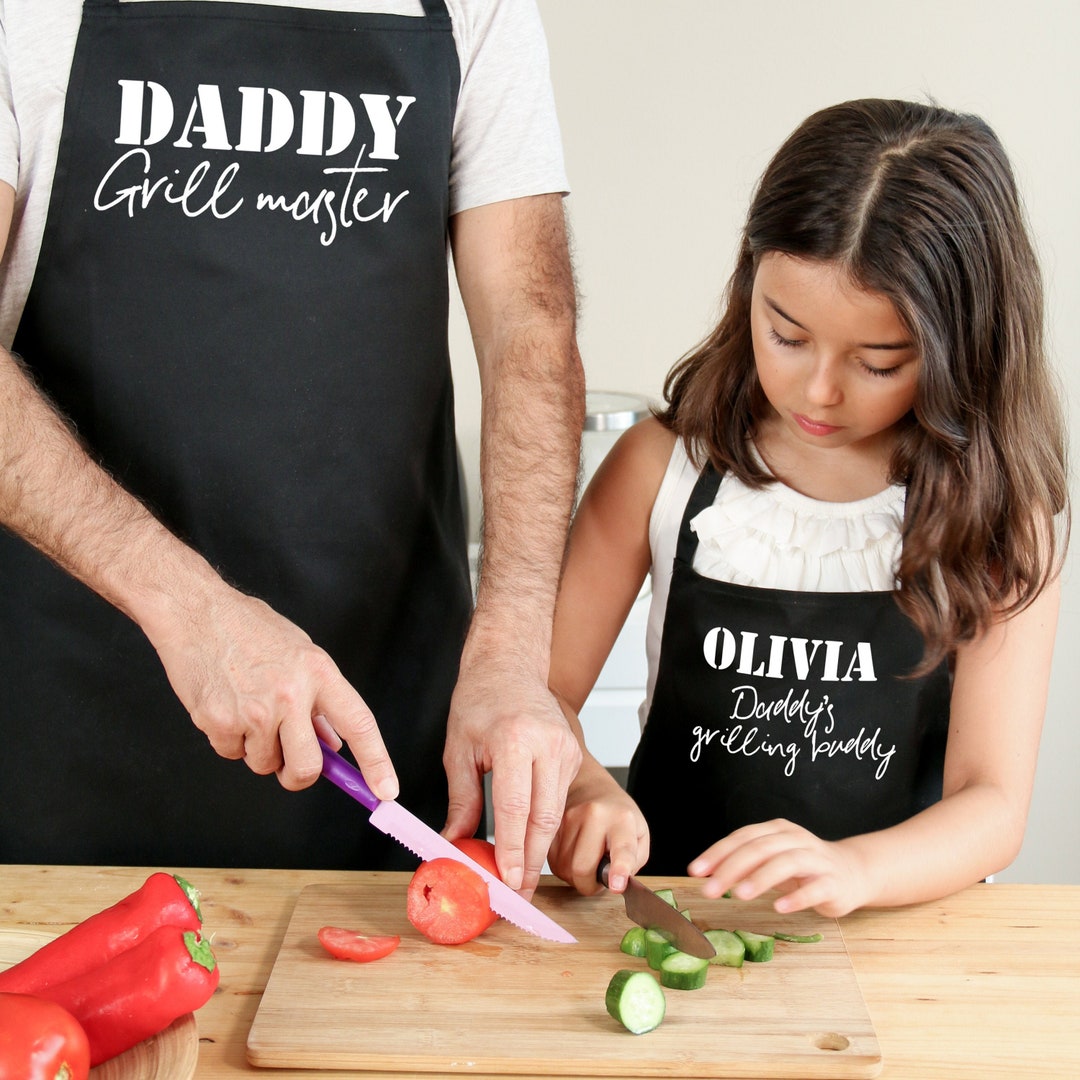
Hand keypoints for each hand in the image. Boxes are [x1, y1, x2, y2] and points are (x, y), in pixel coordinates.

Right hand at [149, 579, 397, 797]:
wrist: (196, 611)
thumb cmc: (248, 627)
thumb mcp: (299, 652)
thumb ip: (319, 698)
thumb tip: (332, 742)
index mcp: (319, 673)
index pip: (359, 724)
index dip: (376, 762)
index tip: (385, 790)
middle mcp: (291, 695)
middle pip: (307, 768)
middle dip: (298, 775)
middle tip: (289, 762)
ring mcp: (255, 711)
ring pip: (264, 764)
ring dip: (258, 749)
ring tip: (247, 708)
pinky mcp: (219, 722)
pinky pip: (231, 754)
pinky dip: (229, 740)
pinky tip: (226, 705)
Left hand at [442, 662, 581, 894]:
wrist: (509, 667)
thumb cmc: (480, 701)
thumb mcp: (459, 749)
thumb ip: (461, 799)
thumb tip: (454, 842)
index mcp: (515, 740)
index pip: (515, 808)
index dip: (512, 850)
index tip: (507, 882)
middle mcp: (548, 745)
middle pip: (543, 817)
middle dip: (531, 861)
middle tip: (519, 894)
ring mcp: (565, 749)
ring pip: (555, 813)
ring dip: (539, 848)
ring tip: (523, 878)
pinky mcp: (573, 753)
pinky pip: (559, 799)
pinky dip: (545, 826)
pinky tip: (531, 845)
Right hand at [546, 760, 648, 895]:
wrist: (590, 787)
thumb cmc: (617, 816)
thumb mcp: (639, 835)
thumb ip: (633, 863)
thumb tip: (615, 883)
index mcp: (621, 820)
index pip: (622, 848)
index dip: (619, 868)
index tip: (616, 884)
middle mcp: (593, 815)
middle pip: (582, 868)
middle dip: (589, 885)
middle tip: (598, 878)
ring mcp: (568, 817)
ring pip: (564, 869)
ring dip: (575, 876)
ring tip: (586, 860)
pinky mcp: (550, 823)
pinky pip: (552, 862)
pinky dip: (563, 867)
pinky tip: (572, 854)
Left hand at [687, 819, 868, 917]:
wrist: (853, 872)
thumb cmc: (803, 867)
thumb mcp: (772, 859)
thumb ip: (745, 863)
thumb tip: (706, 875)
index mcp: (777, 830)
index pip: (742, 837)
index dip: (717, 853)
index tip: (695, 871)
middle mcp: (796, 840)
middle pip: (760, 848)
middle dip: (731, 868)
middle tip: (709, 890)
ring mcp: (817, 860)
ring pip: (786, 863)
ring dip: (760, 878)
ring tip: (740, 895)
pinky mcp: (834, 883)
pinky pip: (815, 888)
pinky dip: (796, 897)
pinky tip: (780, 907)